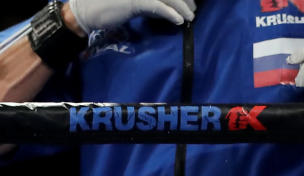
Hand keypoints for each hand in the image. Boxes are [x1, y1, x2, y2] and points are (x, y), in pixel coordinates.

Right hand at [68, 0, 194, 33]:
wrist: (85, 12)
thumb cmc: (107, 6)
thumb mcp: (132, 3)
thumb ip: (150, 3)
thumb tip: (169, 10)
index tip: (189, 1)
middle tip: (193, 10)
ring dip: (182, 7)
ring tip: (190, 17)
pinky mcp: (132, 1)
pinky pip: (156, 5)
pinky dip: (170, 13)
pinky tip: (178, 20)